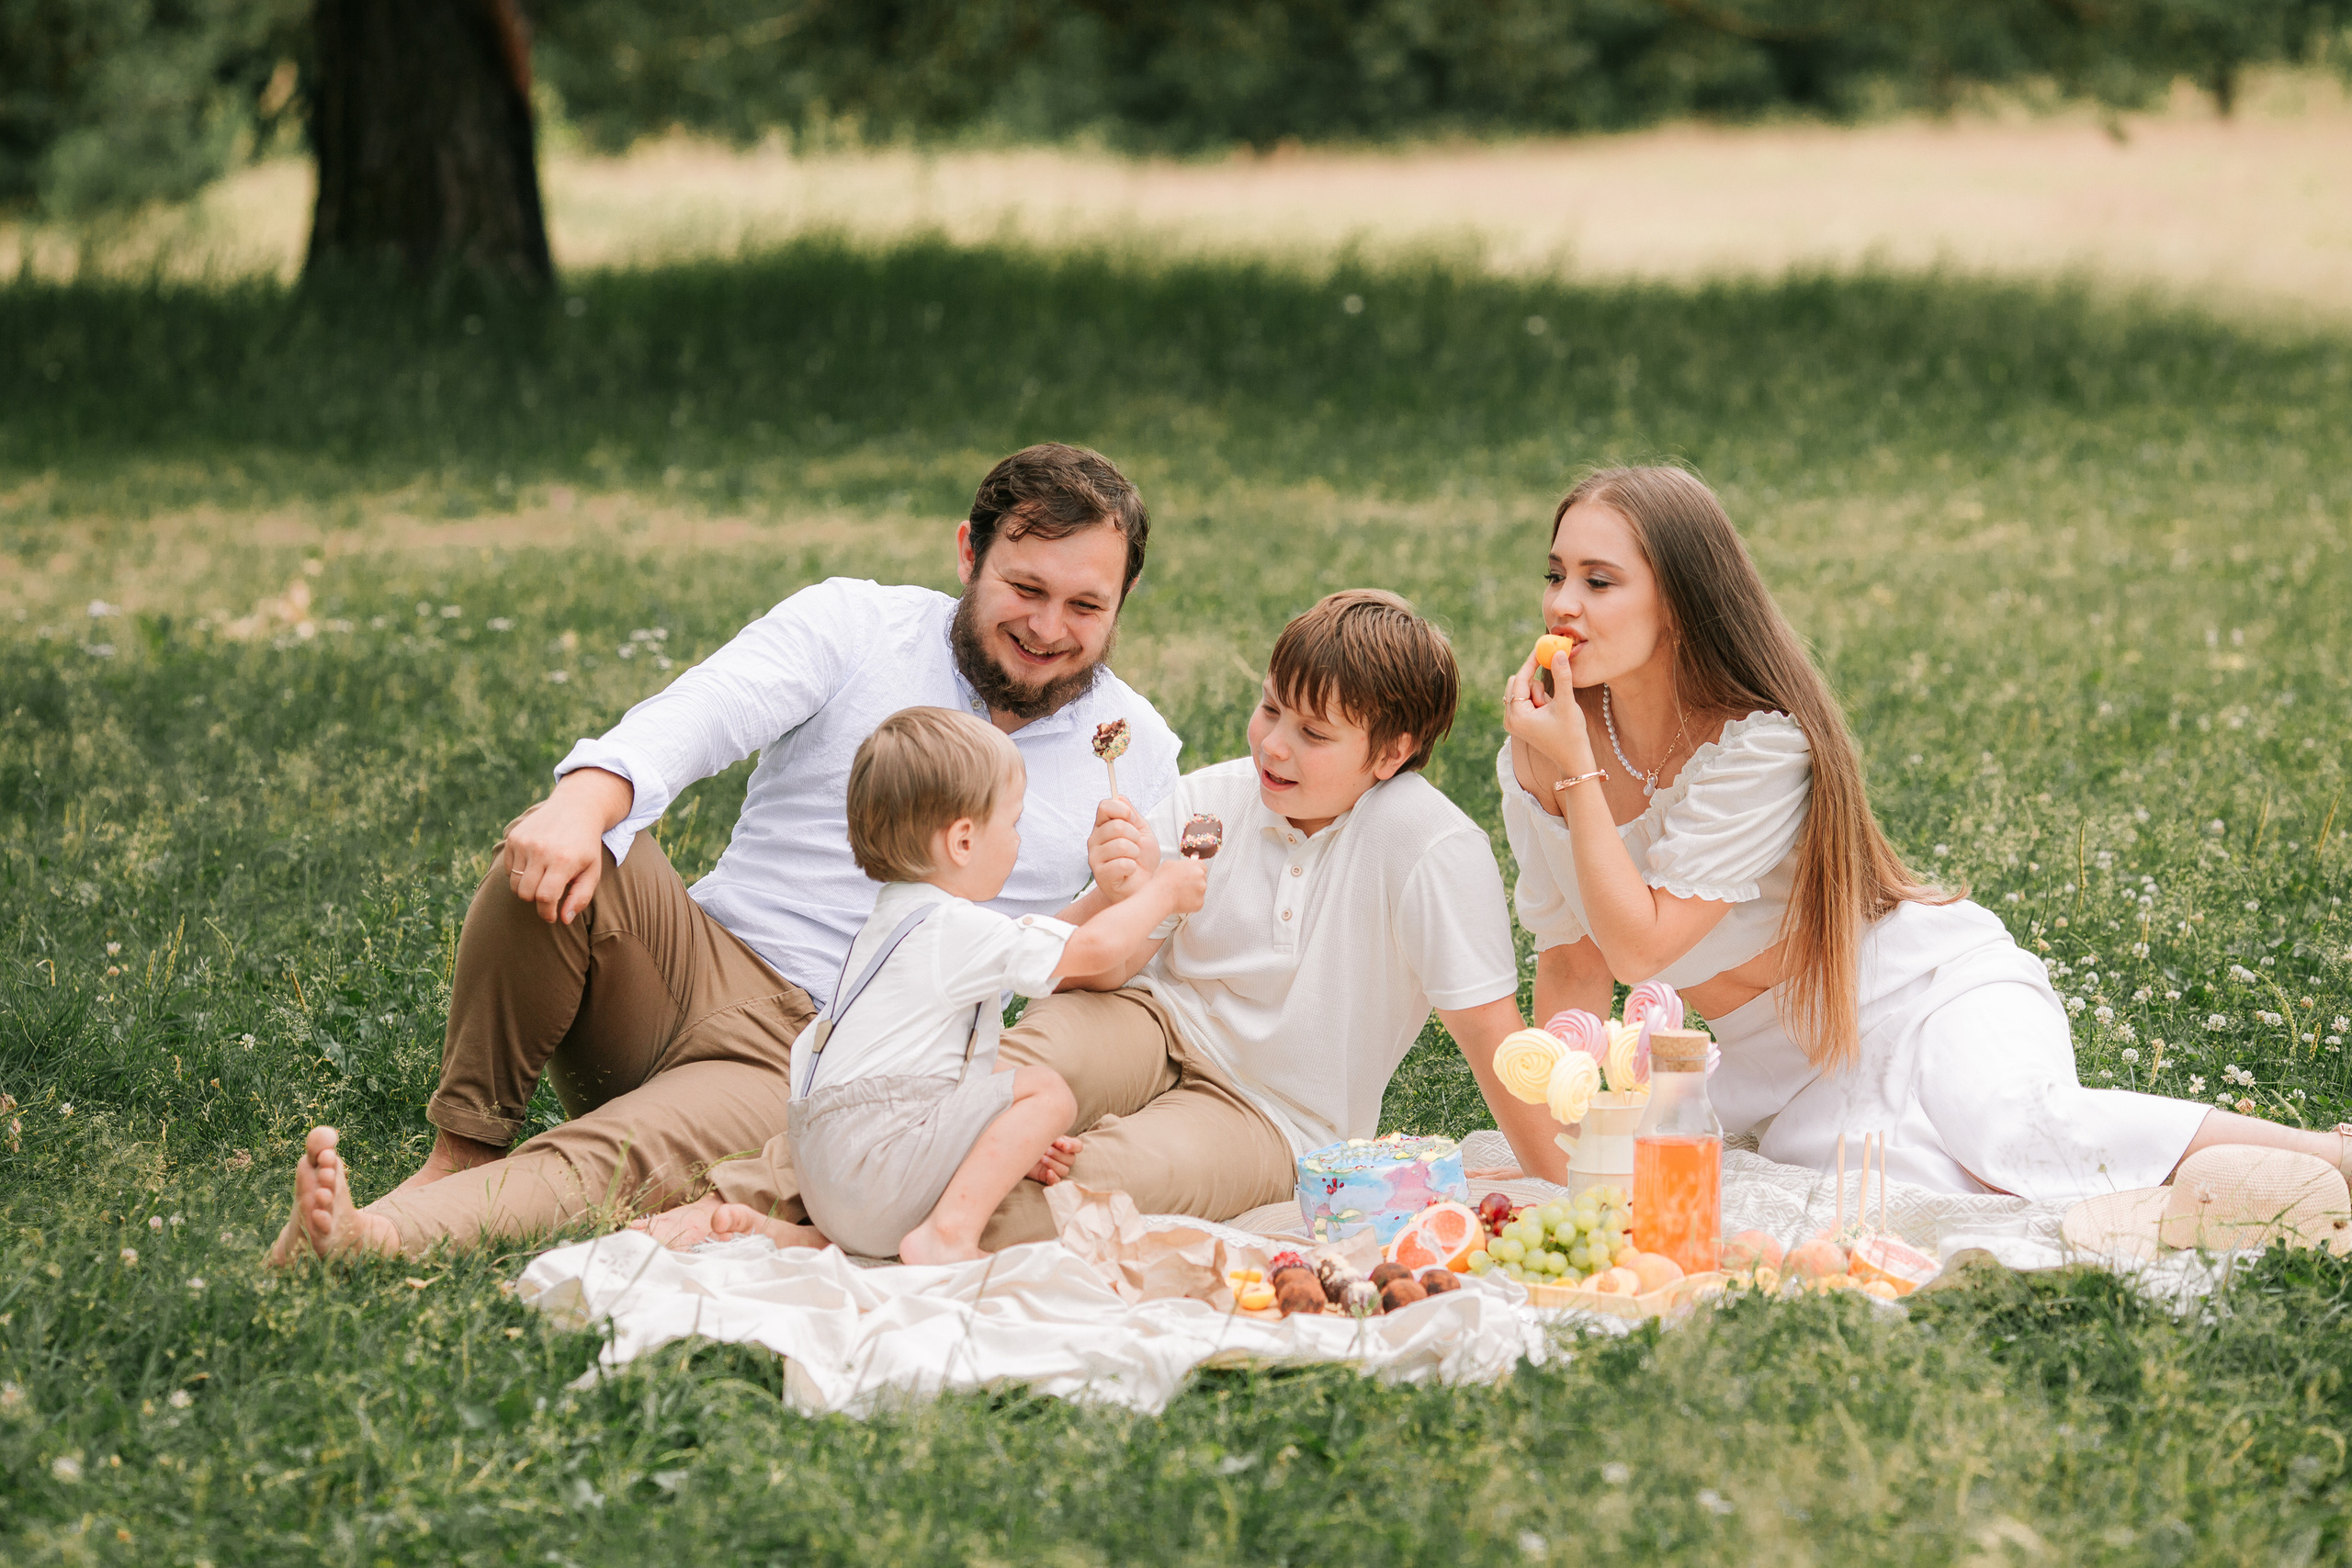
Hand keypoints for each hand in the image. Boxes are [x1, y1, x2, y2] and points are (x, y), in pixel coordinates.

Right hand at [502, 768, 629, 923]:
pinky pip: (509, 868)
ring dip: (527, 887)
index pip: (544, 898)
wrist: (576, 808)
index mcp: (563, 861)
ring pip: (514, 883)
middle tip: (548, 895)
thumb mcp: (592, 871)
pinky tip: (535, 863)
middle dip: (536, 901)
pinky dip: (519, 872)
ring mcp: (525, 842)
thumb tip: (563, 920)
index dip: (546, 913)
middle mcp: (541, 851)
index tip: (552, 916)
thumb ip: (580, 897)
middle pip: (526, 893)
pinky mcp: (514, 837)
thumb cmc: (586, 845)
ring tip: (543, 878)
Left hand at [1029, 1135, 1081, 1184]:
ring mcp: (1054, 1167)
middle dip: (1059, 1154)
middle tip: (1046, 1149)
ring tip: (1041, 1158)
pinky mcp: (1046, 1177)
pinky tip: (1047, 1172)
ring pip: (1064, 1170)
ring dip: (1054, 1164)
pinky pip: (1056, 1181)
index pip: (1078, 1146)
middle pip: (1071, 1159)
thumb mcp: (1040, 1132)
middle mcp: (1061, 1156)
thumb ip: (1051, 1131)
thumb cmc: (1026, 1137)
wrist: (1011, 1149)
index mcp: (1063, 1144)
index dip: (1073, 1146)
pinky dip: (1054, 1177)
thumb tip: (1058, 1133)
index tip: (1063, 1145)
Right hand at [1086, 796, 1160, 901]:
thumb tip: (1119, 796)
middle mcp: (1094, 840)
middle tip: (1135, 846)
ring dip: (1135, 853)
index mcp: (1103, 827)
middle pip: (1116, 826)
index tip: (1132, 820)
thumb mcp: (1142, 831)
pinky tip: (1129, 872)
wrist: (1143, 886)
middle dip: (1134, 836)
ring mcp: (1095, 858)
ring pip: (1121, 845)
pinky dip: (1133, 867)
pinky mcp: (1100, 875)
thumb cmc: (1142, 859)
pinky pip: (1123, 864)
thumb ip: (1131, 814)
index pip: (1104, 806)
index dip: (1122, 810)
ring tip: (1133, 860)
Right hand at [1154, 853, 1208, 913]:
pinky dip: (1190, 903)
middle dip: (1194, 882)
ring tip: (1179, 893)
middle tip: (1182, 885)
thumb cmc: (1163, 880)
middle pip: (1202, 879)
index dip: (1195, 871)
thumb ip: (1181, 864)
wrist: (1161, 895)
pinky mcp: (1200, 903)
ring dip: (1192, 892)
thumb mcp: (1169, 863)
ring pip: (1199, 891)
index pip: (1203, 867)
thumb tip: (1182, 866)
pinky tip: (1181, 900)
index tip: (1190, 875)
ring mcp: (1202, 891)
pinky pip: (1196, 902)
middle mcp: (1202, 877)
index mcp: (1196, 866)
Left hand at [1503, 646, 1595, 775]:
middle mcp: (1509, 718)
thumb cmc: (1571, 735)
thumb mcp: (1567, 704)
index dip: (1532, 661)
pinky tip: (1549, 713)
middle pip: (1518, 682)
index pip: (1520, 679)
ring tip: (1552, 710)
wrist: (1573, 759)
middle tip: (1552, 690)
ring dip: (1540, 693)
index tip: (1542, 646)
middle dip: (1536, 684)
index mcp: (1517, 715)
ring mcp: (1513, 721)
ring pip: (1524, 690)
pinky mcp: (1519, 722)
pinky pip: (1526, 698)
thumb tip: (1558, 653)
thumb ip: (1562, 677)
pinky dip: (1539, 699)